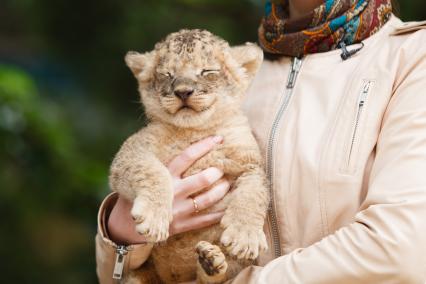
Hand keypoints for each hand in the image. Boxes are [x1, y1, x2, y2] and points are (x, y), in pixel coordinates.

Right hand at [108, 136, 229, 244]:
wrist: (132, 223)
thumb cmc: (146, 191)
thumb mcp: (151, 175)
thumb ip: (167, 161)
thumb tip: (182, 135)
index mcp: (164, 176)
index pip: (187, 157)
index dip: (204, 146)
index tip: (219, 139)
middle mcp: (172, 192)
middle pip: (201, 180)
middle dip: (216, 172)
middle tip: (223, 167)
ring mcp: (177, 210)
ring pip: (207, 199)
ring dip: (221, 190)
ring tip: (228, 184)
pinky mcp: (181, 225)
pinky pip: (204, 220)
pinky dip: (219, 214)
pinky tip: (228, 207)